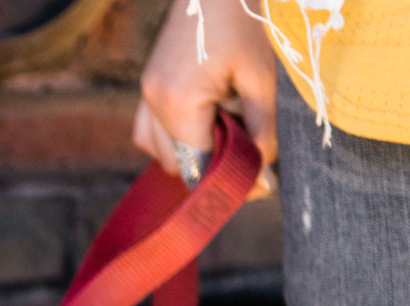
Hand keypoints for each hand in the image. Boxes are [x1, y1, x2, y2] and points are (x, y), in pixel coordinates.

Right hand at [135, 0, 278, 196]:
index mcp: (178, 102)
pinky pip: (149, 130)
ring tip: (227, 135)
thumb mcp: (261, 78)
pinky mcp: (148, 83)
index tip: (261, 185)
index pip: (197, 167)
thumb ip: (261, 132)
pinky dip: (172, 139)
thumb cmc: (245, 18)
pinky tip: (202, 124)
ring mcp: (146, 92)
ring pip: (158, 152)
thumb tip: (263, 180)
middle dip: (211, 168)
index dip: (227, 183)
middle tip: (251, 154)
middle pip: (177, 165)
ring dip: (190, 154)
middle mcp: (154, 101)